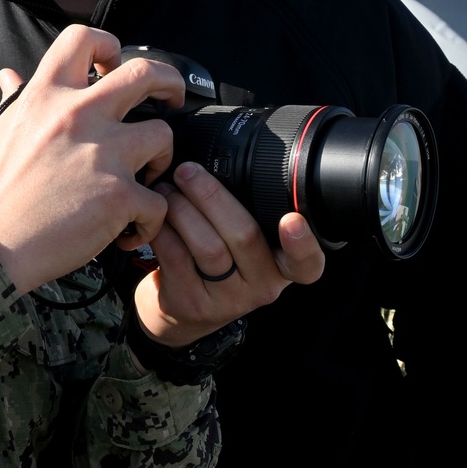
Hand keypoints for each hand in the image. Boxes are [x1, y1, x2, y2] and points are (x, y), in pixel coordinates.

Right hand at [0, 26, 185, 294]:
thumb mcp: (0, 133)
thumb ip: (16, 99)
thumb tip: (10, 74)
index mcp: (46, 96)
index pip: (84, 38)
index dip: (109, 46)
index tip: (114, 66)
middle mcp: (77, 116)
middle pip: (145, 72)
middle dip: (169, 82)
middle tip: (171, 100)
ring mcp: (103, 154)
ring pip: (163, 135)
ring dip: (163, 157)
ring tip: (149, 177)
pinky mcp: (119, 195)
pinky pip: (157, 201)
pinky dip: (150, 220)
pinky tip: (132, 229)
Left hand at [132, 161, 324, 347]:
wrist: (182, 312)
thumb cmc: (220, 264)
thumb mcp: (247, 247)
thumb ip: (252, 214)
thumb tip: (228, 155)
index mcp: (283, 267)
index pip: (307, 264)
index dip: (303, 243)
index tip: (293, 220)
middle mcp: (261, 286)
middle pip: (245, 236)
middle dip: (212, 196)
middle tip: (188, 171)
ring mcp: (226, 300)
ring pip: (207, 246)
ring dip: (183, 208)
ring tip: (168, 188)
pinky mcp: (191, 302)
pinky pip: (176, 256)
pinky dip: (164, 227)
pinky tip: (158, 213)